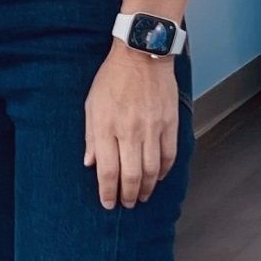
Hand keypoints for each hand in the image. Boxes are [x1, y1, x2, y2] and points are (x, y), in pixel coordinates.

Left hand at [84, 44, 178, 208]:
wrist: (142, 55)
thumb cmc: (112, 78)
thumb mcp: (91, 105)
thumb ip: (91, 137)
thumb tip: (90, 163)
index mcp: (107, 127)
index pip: (108, 171)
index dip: (108, 192)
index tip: (108, 203)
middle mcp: (130, 131)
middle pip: (132, 176)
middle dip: (129, 196)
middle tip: (128, 204)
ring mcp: (153, 129)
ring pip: (152, 170)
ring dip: (148, 188)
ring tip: (143, 196)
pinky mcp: (170, 124)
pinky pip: (169, 155)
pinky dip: (164, 171)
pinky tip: (159, 178)